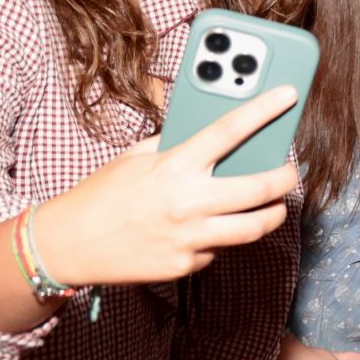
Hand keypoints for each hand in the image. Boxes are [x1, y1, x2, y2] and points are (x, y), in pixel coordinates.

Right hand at [36, 85, 299, 286]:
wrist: (69, 244)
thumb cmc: (102, 195)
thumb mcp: (135, 157)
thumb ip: (174, 145)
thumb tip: (211, 137)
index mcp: (174, 166)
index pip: (229, 131)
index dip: (264, 110)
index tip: (287, 96)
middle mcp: (187, 202)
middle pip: (259, 189)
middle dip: (285, 178)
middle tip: (290, 172)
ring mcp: (189, 237)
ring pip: (253, 227)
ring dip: (272, 214)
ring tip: (274, 205)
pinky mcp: (185, 264)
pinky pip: (219, 249)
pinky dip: (221, 237)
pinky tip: (211, 227)